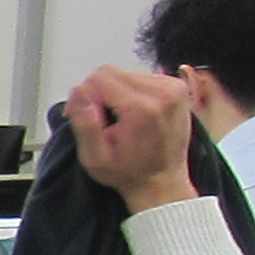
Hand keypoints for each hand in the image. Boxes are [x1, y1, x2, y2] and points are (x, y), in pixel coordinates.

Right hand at [67, 65, 198, 213]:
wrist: (162, 182)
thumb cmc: (130, 172)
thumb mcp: (95, 158)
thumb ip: (84, 124)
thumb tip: (77, 93)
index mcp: (142, 108)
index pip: (98, 78)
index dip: (85, 97)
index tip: (90, 119)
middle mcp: (163, 93)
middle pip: (111, 72)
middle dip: (100, 94)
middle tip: (104, 121)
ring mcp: (173, 89)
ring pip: (125, 74)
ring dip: (116, 94)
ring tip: (121, 120)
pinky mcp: (176, 88)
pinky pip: (140, 78)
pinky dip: (131, 93)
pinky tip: (134, 115)